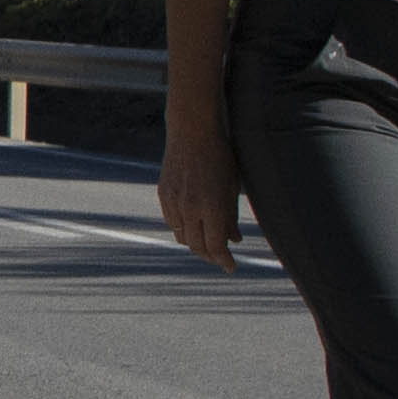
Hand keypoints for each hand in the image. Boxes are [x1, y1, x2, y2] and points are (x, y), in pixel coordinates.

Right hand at [158, 109, 243, 270]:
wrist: (193, 131)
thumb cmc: (220, 157)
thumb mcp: (232, 188)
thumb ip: (231, 216)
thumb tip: (234, 240)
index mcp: (212, 206)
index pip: (216, 246)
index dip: (224, 260)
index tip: (231, 267)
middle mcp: (191, 207)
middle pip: (197, 246)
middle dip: (210, 255)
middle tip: (220, 258)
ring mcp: (174, 202)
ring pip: (182, 236)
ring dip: (195, 243)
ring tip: (207, 243)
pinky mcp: (163, 195)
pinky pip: (172, 222)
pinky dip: (183, 228)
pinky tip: (193, 225)